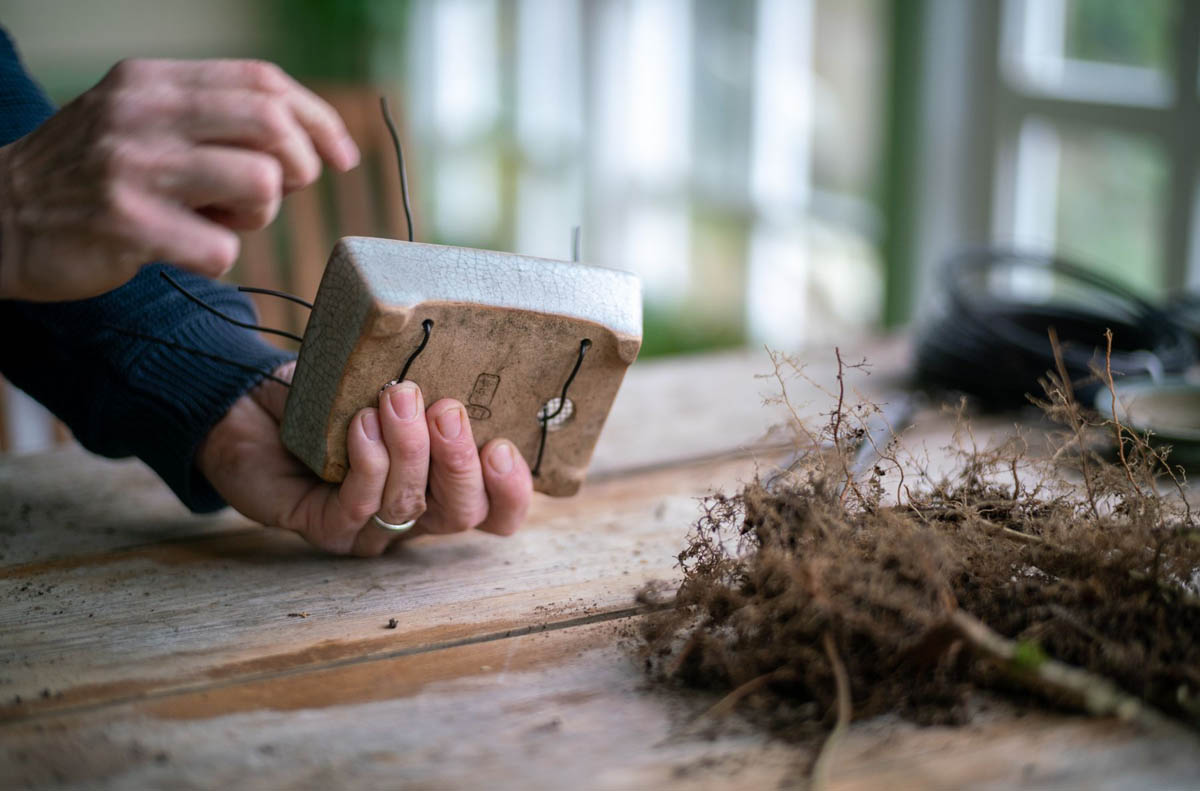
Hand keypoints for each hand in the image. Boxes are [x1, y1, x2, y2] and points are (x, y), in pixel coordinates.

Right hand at [0, 58, 359, 301]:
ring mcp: (134, 168)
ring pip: (260, 185)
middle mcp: (144, 113)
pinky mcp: (128, 225)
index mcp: (153, 80)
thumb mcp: (139, 117)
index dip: (318, 119)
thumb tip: (308, 142)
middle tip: (275, 194)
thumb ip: (211, 115)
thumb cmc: (88, 172)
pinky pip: (223, 248)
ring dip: (258, 216)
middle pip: (273, 126)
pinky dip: (218, 257)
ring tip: (217, 220)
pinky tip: (183, 250)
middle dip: (298, 167)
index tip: (343, 156)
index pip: (264, 81)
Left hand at [197, 362, 533, 556]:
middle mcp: (413, 515)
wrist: (248, 403)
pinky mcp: (325, 529)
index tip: (502, 446)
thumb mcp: (388, 381)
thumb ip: (429, 389)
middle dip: (460, 463)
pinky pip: (358, 509)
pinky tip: (360, 426)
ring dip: (407, 450)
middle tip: (447, 412)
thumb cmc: (328, 393)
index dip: (511, 491)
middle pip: (461, 515)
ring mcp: (369, 529)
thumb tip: (468, 354)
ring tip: (395, 398)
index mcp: (442, 484)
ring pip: (408, 508)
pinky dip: (366, 465)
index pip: (496, 511)